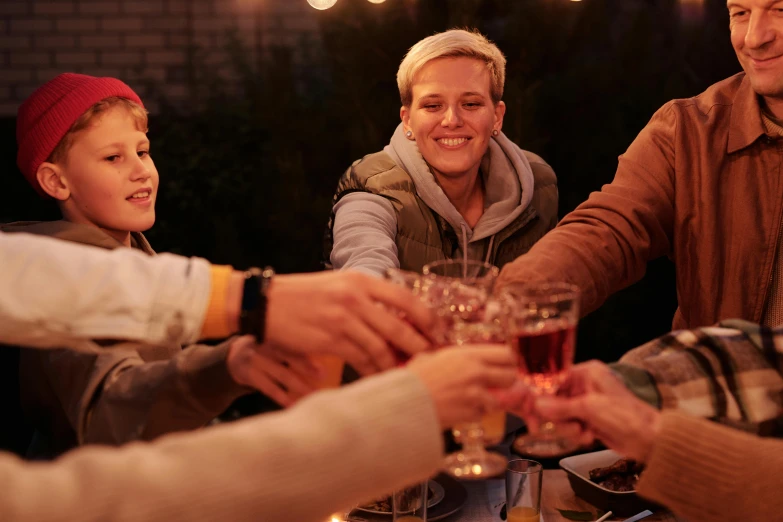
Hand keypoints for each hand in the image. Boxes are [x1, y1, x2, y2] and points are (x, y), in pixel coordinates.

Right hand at [226, 335, 319, 406]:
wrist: (233, 357)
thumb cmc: (265, 350)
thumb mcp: (275, 341)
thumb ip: (292, 344)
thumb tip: (323, 349)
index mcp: (274, 334)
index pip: (293, 340)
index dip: (309, 346)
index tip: (325, 352)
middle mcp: (264, 344)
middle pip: (288, 355)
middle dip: (307, 366)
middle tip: (323, 375)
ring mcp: (255, 359)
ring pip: (281, 374)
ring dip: (299, 385)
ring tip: (313, 394)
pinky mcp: (249, 374)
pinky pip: (269, 388)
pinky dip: (282, 396)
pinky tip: (293, 404)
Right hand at [265, 271, 434, 375]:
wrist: (266, 303)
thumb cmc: (304, 296)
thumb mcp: (340, 285)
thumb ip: (367, 298)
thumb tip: (398, 319)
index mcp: (362, 281)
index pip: (407, 300)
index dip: (428, 320)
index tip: (439, 335)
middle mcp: (356, 298)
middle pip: (400, 328)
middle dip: (419, 348)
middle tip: (432, 361)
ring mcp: (343, 320)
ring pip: (382, 348)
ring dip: (396, 364)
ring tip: (409, 376)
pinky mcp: (330, 340)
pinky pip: (360, 360)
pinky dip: (373, 371)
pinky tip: (381, 378)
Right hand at [407, 345, 516, 428]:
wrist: (403, 403)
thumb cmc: (413, 379)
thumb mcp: (430, 357)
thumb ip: (450, 358)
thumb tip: (458, 360)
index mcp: (467, 355)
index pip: (506, 353)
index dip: (507, 362)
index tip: (502, 367)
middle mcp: (476, 372)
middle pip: (511, 376)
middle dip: (504, 383)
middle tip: (494, 386)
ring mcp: (476, 394)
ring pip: (498, 400)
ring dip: (487, 402)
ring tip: (468, 401)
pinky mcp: (471, 413)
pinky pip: (481, 415)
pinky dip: (473, 414)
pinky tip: (457, 410)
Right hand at [520, 361, 661, 462]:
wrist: (650, 440)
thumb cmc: (626, 416)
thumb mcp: (590, 408)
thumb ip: (560, 407)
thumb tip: (536, 404)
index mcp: (586, 373)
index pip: (553, 378)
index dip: (541, 394)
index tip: (531, 407)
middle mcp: (584, 385)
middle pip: (553, 398)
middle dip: (557, 415)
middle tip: (562, 426)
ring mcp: (586, 404)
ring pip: (560, 415)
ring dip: (568, 427)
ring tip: (583, 432)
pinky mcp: (589, 420)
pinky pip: (569, 426)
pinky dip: (576, 434)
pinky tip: (589, 437)